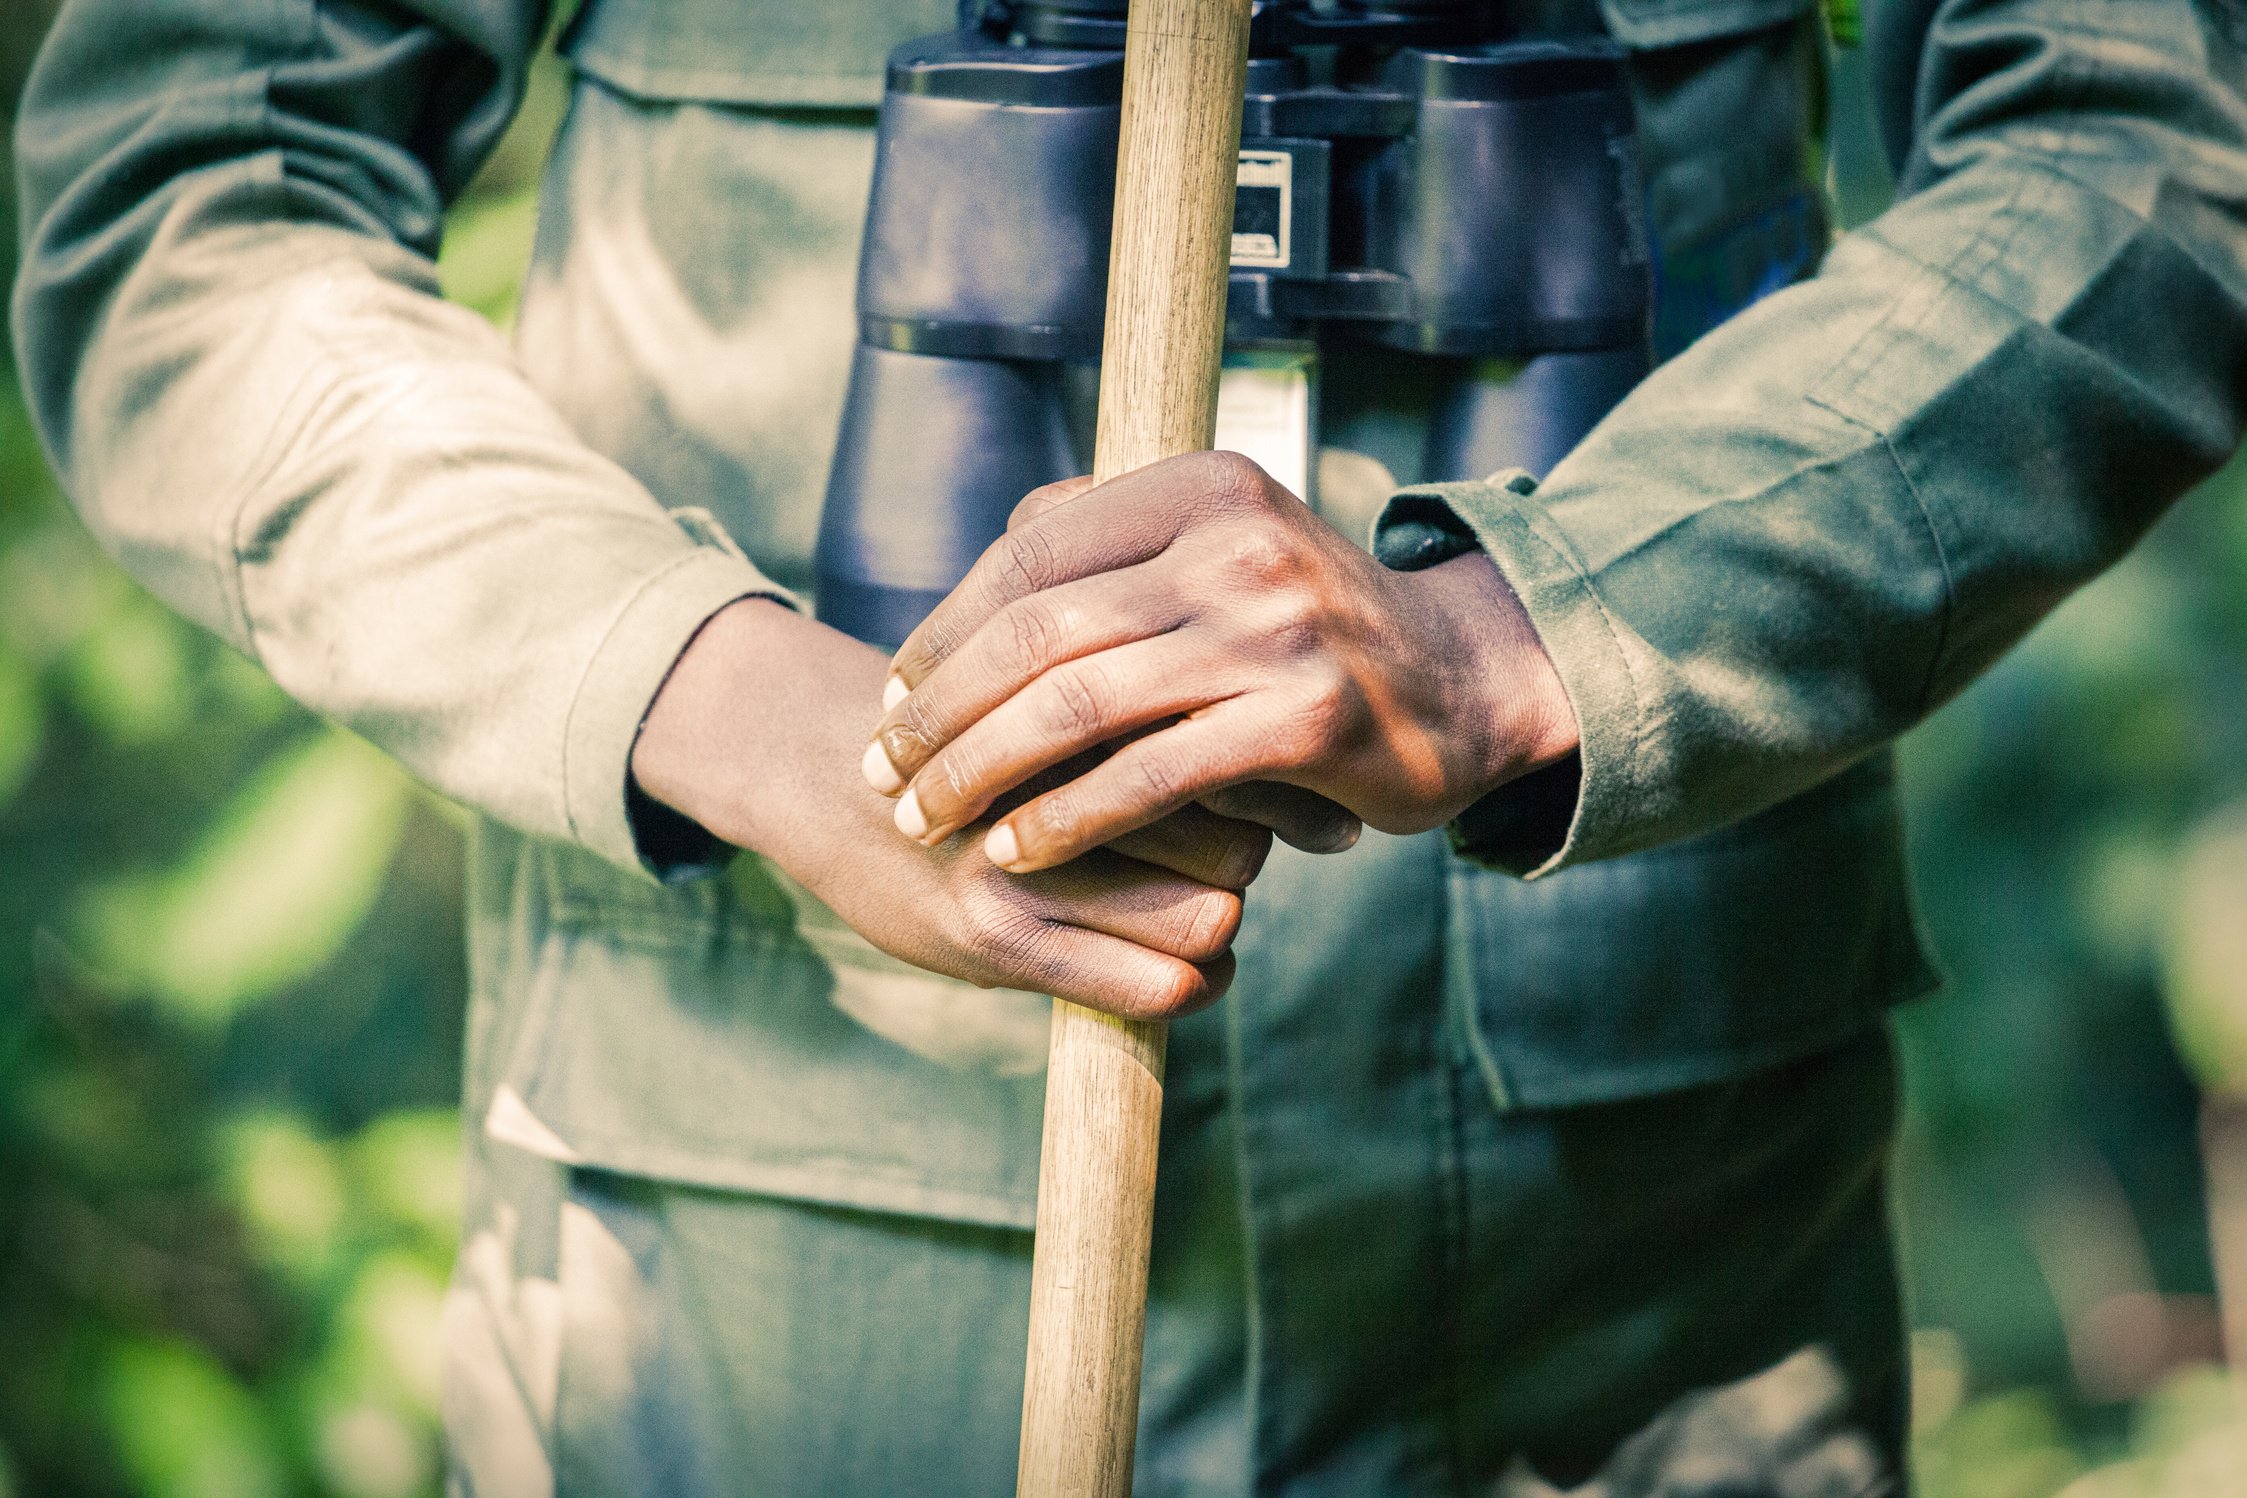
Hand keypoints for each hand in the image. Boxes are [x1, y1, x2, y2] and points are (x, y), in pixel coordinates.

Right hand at [630, 598, 1266, 1018]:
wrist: (820, 768)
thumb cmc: (974, 730)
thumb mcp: (1056, 682)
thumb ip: (1158, 700)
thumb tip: (1305, 762)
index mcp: (1088, 693)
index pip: (1237, 752)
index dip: (1279, 783)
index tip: (1288, 800)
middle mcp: (1059, 770)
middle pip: (1240, 836)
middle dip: (1254, 854)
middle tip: (1231, 852)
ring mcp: (1023, 858)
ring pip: (1209, 914)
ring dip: (1220, 923)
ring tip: (1202, 910)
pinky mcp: (994, 936)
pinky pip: (1154, 987)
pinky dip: (1193, 984)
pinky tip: (1185, 967)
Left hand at [860, 452, 1578, 873]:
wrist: (1466, 682)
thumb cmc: (1311, 626)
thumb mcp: (1223, 548)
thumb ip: (1117, 540)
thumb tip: (993, 558)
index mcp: (1202, 485)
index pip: (1028, 552)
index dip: (942, 631)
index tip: (889, 697)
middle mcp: (1236, 542)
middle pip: (1036, 629)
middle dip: (939, 710)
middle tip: (882, 770)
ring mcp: (1274, 630)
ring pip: (1078, 703)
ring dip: (980, 771)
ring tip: (924, 819)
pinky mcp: (1304, 720)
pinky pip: (1149, 776)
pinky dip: (1067, 818)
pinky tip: (1015, 852)